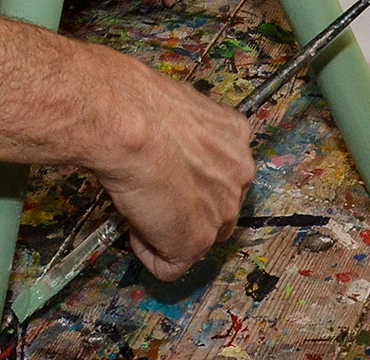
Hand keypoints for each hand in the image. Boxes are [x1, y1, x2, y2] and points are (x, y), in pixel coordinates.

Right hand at [89, 56, 254, 280]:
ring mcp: (222, 211)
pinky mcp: (195, 241)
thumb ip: (183, 133)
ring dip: (167, 228)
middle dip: (187, 207)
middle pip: (219, 207)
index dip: (191, 177)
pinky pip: (170, 265)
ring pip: (198, 237)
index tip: (164, 171)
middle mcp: (240, 174)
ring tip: (139, 204)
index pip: (224, 170)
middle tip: (152, 193)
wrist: (128, 124)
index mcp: (236, 135)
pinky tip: (133, 224)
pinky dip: (148, 251)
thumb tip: (162, 140)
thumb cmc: (137, 104)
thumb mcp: (175, 108)